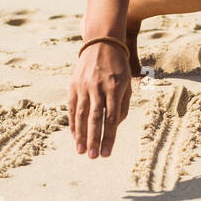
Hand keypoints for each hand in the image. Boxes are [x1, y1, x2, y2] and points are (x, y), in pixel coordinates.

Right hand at [67, 39, 130, 158]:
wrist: (102, 43)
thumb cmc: (118, 66)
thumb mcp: (127, 83)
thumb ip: (123, 105)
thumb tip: (116, 125)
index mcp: (115, 88)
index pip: (112, 118)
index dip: (109, 137)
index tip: (107, 153)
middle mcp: (98, 87)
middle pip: (95, 119)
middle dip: (94, 140)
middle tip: (93, 157)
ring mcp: (84, 86)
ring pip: (82, 115)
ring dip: (81, 135)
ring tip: (81, 151)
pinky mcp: (73, 85)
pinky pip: (72, 107)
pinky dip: (73, 123)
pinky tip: (74, 136)